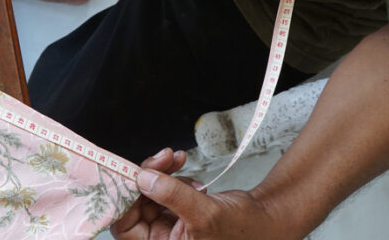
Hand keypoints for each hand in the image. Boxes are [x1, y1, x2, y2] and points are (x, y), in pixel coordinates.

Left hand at [111, 149, 285, 239]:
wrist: (265, 220)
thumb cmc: (243, 230)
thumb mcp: (206, 214)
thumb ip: (173, 196)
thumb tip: (142, 178)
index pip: (124, 228)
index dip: (123, 200)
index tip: (129, 173)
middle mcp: (161, 239)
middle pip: (135, 203)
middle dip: (147, 176)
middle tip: (161, 157)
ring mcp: (167, 223)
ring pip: (148, 190)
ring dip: (161, 172)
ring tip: (178, 161)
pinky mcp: (176, 209)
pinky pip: (162, 186)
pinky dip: (171, 173)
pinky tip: (186, 167)